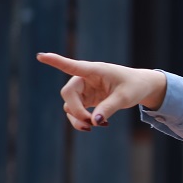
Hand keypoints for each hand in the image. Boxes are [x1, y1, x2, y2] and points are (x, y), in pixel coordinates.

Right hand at [36, 52, 167, 130]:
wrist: (141, 87)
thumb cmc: (134, 86)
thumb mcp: (125, 97)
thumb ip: (109, 108)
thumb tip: (93, 122)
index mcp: (95, 70)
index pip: (72, 66)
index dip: (56, 61)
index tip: (40, 55)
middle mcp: (85, 78)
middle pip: (68, 94)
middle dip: (76, 110)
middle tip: (90, 123)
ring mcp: (84, 89)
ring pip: (69, 106)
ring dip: (78, 118)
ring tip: (94, 126)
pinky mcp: (86, 99)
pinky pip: (76, 112)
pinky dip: (83, 121)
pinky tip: (99, 124)